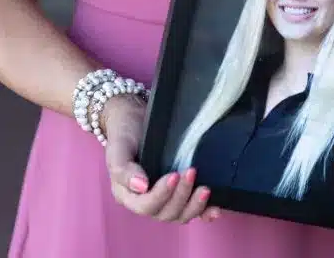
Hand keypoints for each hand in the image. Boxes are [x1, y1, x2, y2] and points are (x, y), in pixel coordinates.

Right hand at [103, 95, 219, 223]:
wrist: (134, 117)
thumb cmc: (124, 133)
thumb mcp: (118, 148)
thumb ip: (124, 169)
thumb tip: (141, 187)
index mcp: (128, 195)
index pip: (145, 206)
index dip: (161, 195)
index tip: (174, 175)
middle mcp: (146, 201)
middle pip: (165, 213)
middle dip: (181, 196)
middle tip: (191, 172)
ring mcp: (164, 198)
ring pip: (179, 214)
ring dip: (194, 206)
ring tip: (205, 189)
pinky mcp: (178, 192)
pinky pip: (191, 209)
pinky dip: (203, 213)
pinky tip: (215, 210)